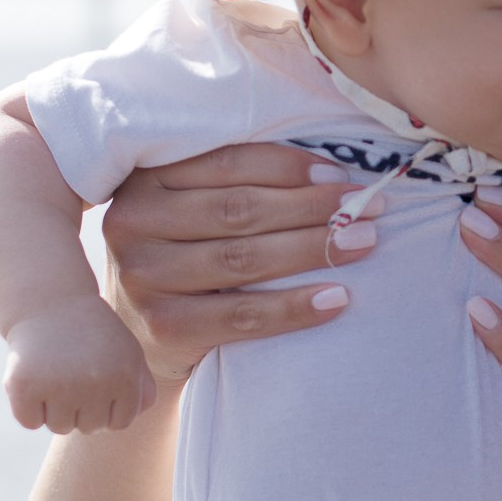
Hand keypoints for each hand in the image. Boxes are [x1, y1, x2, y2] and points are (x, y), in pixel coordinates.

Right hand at [4, 295, 158, 433]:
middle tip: (74, 372)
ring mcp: (58, 385)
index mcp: (124, 377)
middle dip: (82, 407)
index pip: (119, 424)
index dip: (107, 406)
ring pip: (59, 427)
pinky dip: (28, 407)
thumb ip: (143, 388)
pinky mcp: (24, 386)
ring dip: (55, 407)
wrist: (50, 303)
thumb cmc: (93, 333)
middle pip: (89, 428)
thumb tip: (136, 416)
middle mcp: (94, 383)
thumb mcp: (129, 353)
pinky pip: (30, 422)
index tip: (99, 380)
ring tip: (56, 372)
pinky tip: (34, 378)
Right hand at [100, 143, 374, 381]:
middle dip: (312, 207)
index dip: (289, 167)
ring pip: (243, 258)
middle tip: (369, 207)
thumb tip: (330, 167)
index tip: (340, 174)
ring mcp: (143, 278)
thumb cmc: (187, 255)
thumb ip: (234, 182)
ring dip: (313, 249)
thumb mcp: (191, 208)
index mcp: (144, 180)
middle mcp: (132, 223)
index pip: (227, 164)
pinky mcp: (163, 327)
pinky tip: (337, 298)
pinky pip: (242, 315)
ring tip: (363, 242)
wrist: (143, 336)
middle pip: (239, 210)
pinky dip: (295, 308)